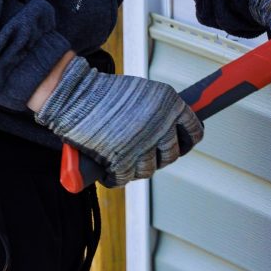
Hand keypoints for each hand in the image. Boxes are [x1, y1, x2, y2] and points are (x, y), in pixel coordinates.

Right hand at [34, 56, 203, 186]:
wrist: (76, 94)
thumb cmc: (108, 92)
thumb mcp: (146, 92)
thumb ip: (161, 111)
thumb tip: (171, 130)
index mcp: (172, 106)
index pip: (194, 130)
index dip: (188, 140)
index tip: (183, 143)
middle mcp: (162, 126)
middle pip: (171, 154)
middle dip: (162, 156)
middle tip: (149, 153)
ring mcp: (143, 146)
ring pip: (149, 169)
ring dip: (139, 167)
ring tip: (128, 160)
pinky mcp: (121, 161)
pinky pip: (125, 178)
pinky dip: (118, 177)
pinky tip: (112, 173)